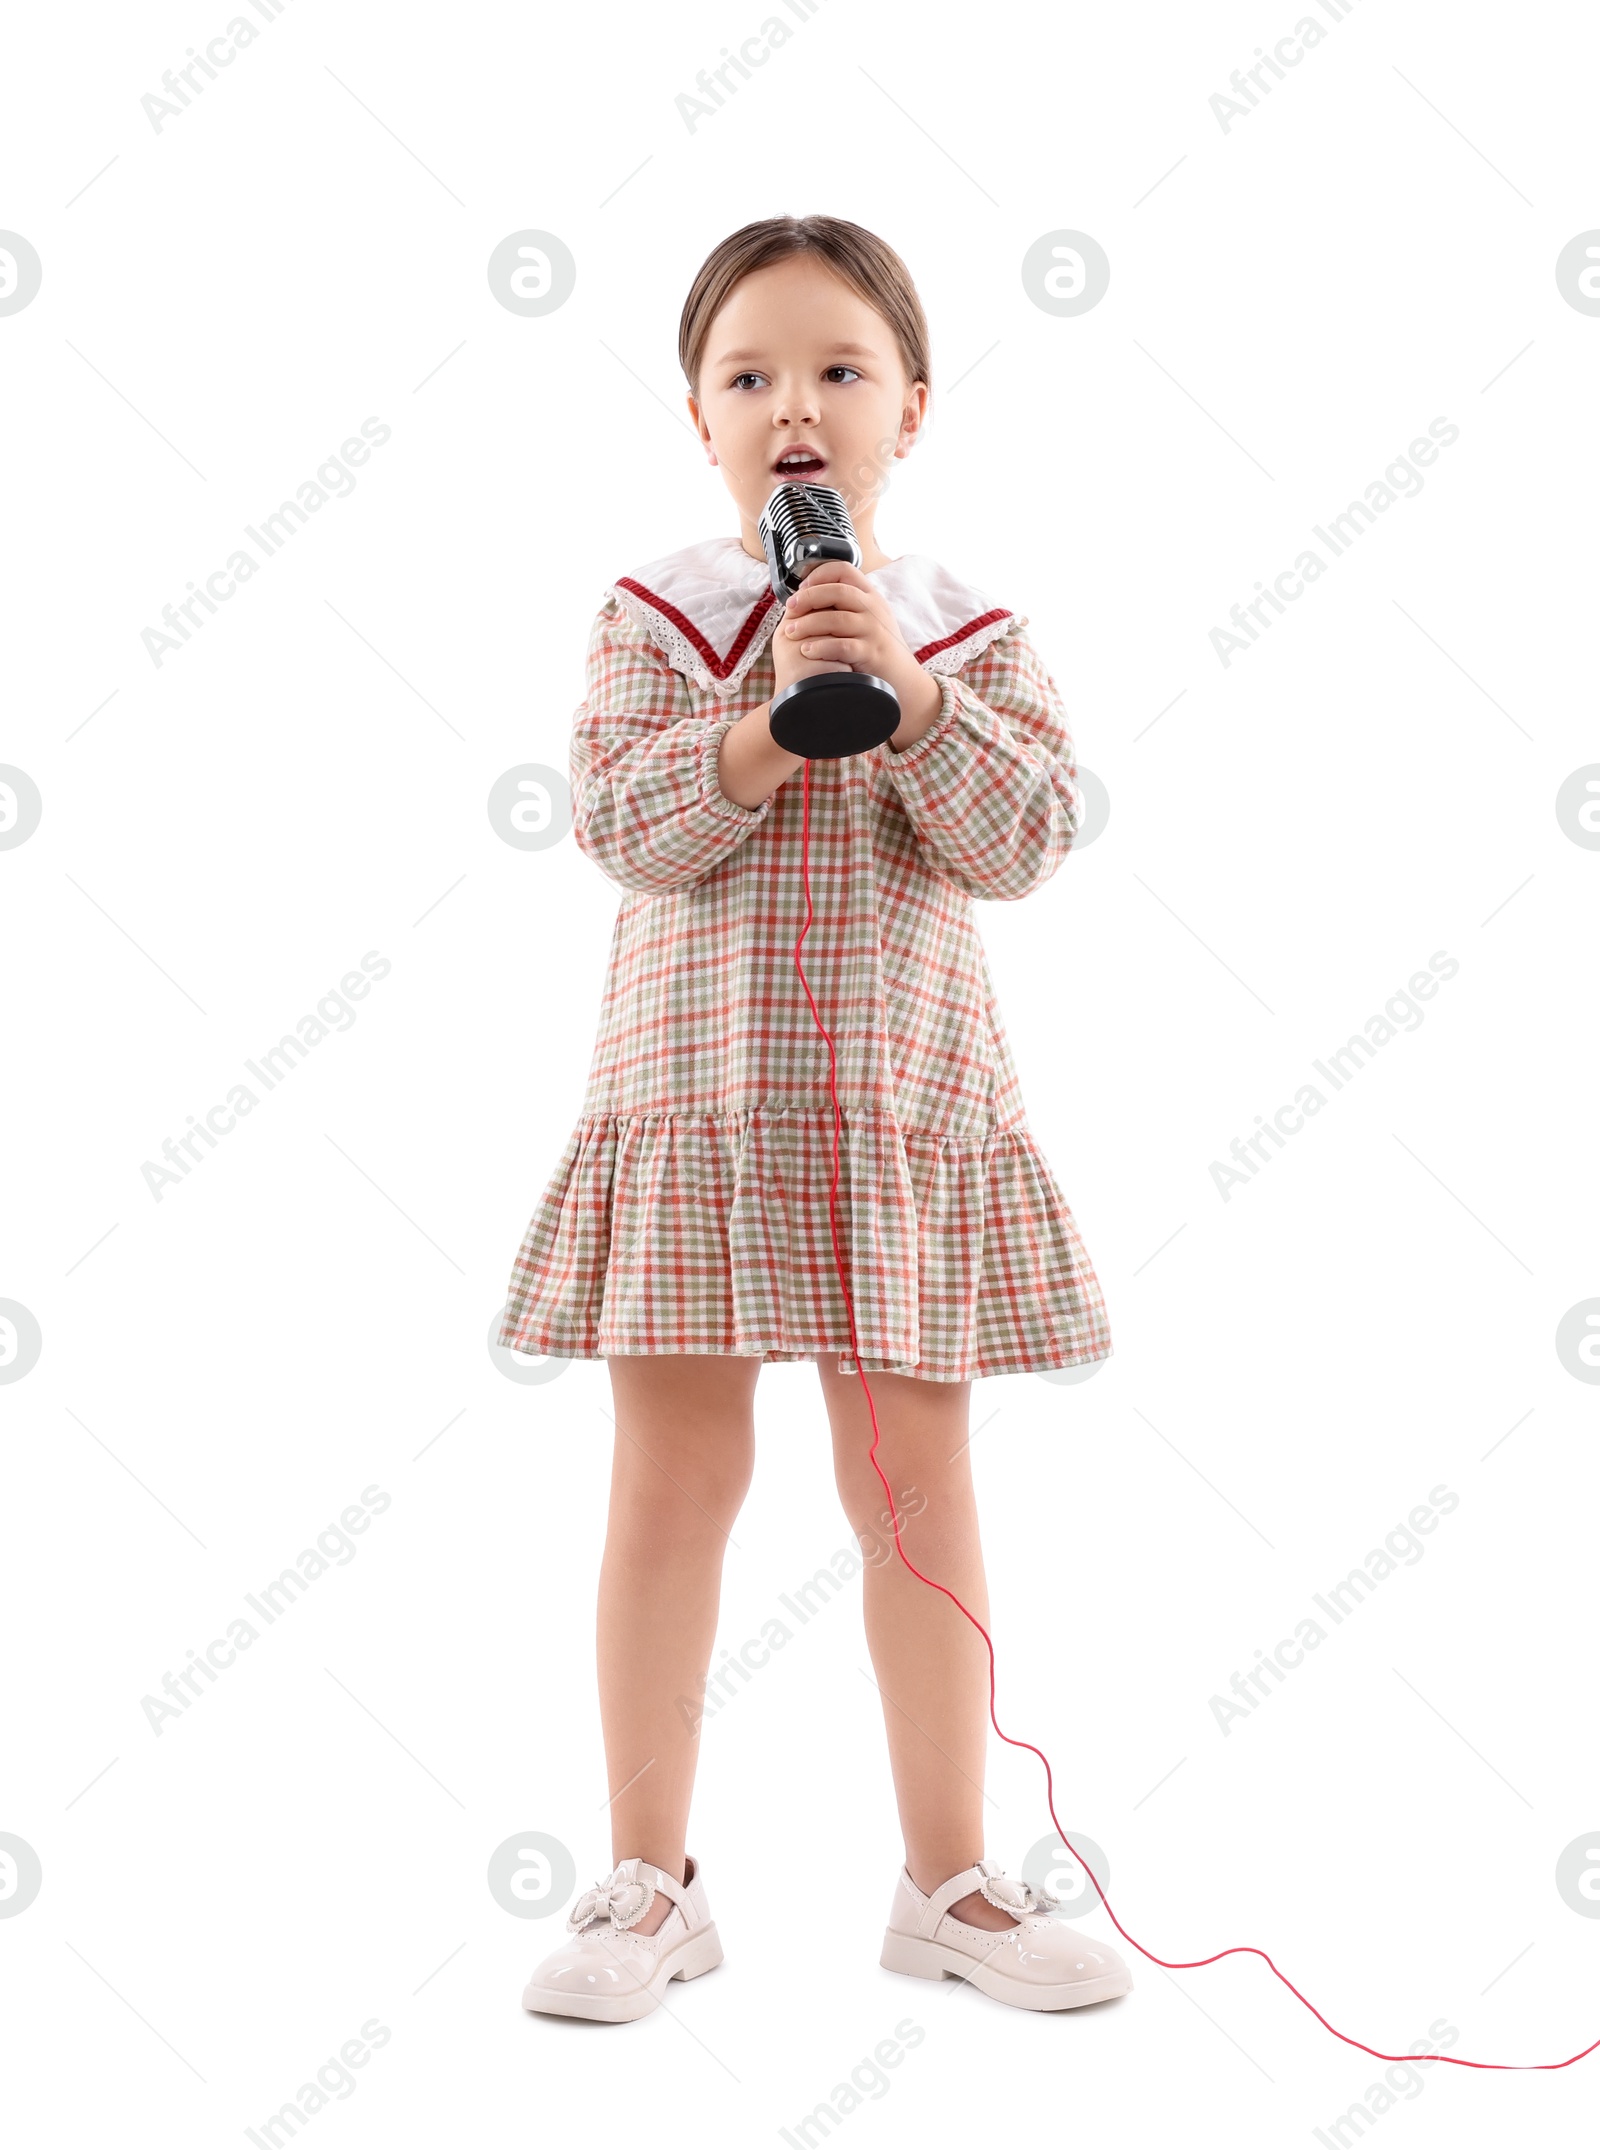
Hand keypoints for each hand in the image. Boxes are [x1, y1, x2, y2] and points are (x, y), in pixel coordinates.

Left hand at [780, 560, 941, 745]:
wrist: (903, 679)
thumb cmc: (877, 649)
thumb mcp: (868, 619)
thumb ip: (847, 605)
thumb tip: (810, 594)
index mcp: (870, 596)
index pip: (844, 570)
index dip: (819, 575)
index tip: (802, 587)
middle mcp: (874, 609)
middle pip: (838, 590)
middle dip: (809, 598)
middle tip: (790, 608)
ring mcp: (874, 631)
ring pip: (837, 619)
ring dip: (808, 624)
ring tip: (791, 632)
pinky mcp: (872, 654)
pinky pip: (843, 646)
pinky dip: (821, 647)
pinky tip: (806, 650)